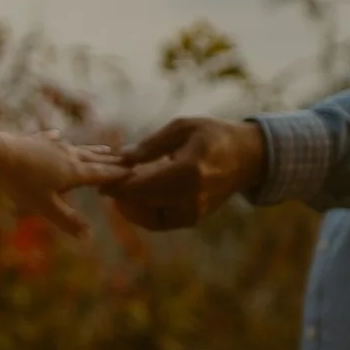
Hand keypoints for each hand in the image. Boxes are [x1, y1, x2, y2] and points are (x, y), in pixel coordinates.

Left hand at [0, 126, 129, 236]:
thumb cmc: (21, 182)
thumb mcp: (45, 207)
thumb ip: (67, 221)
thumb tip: (89, 238)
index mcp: (73, 172)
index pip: (100, 174)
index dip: (117, 174)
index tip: (134, 172)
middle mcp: (67, 155)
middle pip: (93, 158)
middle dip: (110, 159)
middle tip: (127, 158)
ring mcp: (51, 145)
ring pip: (77, 147)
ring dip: (92, 149)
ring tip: (104, 148)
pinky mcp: (35, 140)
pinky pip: (52, 139)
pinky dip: (59, 139)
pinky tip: (59, 135)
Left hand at [102, 114, 265, 228]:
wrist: (248, 157)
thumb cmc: (214, 135)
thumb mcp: (183, 128)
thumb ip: (151, 145)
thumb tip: (121, 157)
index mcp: (188, 172)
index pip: (142, 185)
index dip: (117, 184)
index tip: (102, 175)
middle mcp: (191, 197)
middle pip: (141, 204)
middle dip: (119, 195)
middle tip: (105, 181)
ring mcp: (194, 212)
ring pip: (148, 218)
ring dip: (129, 206)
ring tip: (120, 188)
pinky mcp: (194, 219)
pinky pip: (160, 222)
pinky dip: (143, 212)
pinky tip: (135, 196)